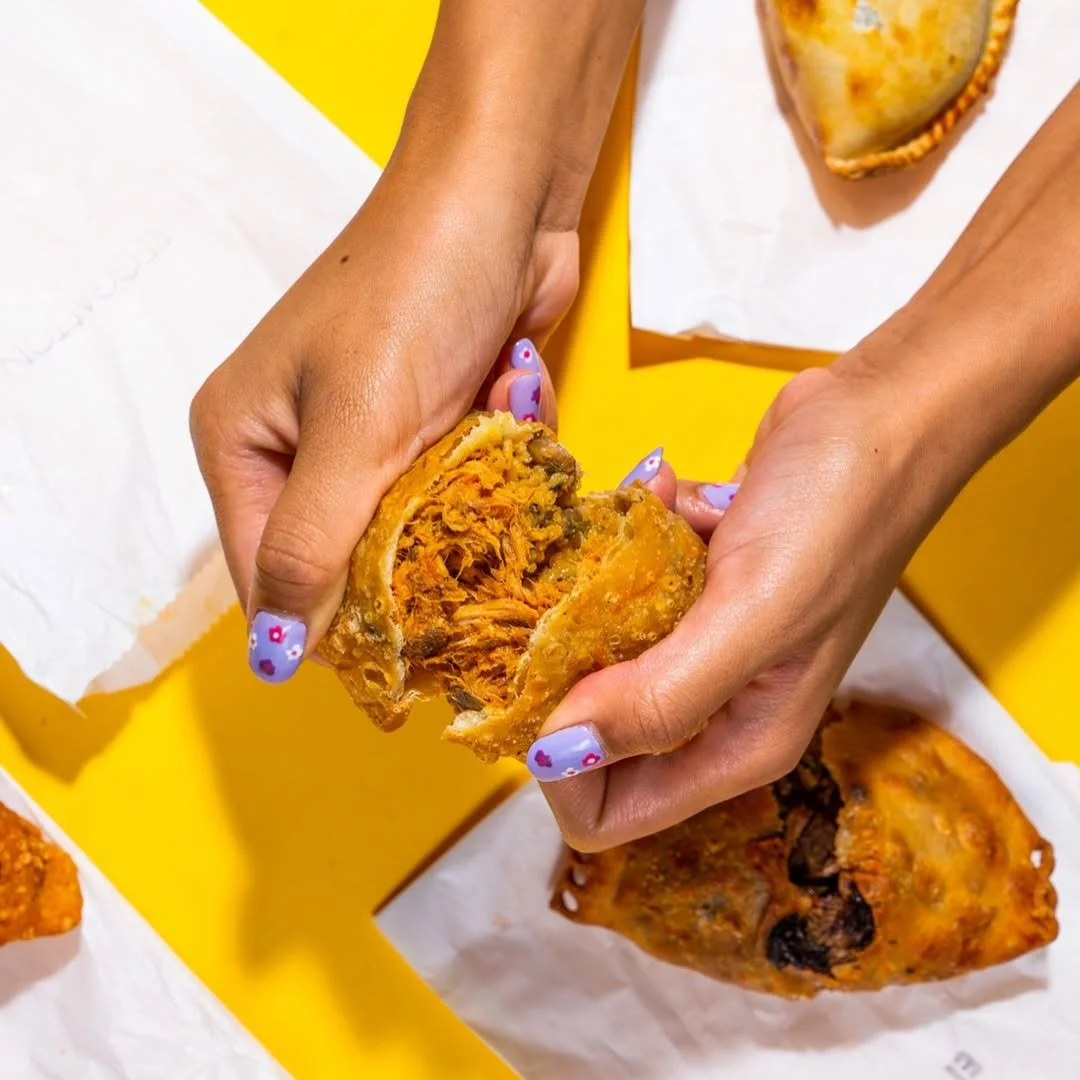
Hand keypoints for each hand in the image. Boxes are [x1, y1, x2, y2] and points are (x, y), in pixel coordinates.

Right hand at [190, 146, 571, 682]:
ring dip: (465, 498)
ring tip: (486, 425)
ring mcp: (370, 435)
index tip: (403, 656)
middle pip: (347, 562)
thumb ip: (312, 547)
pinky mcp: (432, 423)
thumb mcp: (356, 429)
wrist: (505, 194)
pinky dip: (494, 461)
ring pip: (416, 531)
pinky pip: (460, 487)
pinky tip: (506, 393)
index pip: (268, 578)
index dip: (329, 626)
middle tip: (465, 532)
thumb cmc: (415, 290)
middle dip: (416, 553)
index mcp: (243, 443)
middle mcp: (297, 446)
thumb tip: (275, 659)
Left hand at [527, 360, 955, 850]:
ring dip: (606, 582)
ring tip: (651, 526)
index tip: (547, 680)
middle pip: (592, 733)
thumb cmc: (836, 516)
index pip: (606, 814)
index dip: (559, 767)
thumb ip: (661, 698)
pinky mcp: (693, 586)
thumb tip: (554, 753)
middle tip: (576, 596)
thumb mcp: (752, 616)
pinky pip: (623, 581)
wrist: (881, 415)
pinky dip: (635, 534)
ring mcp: (701, 643)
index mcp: (737, 745)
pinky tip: (674, 495)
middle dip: (567, 665)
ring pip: (596, 647)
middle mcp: (715, 708)